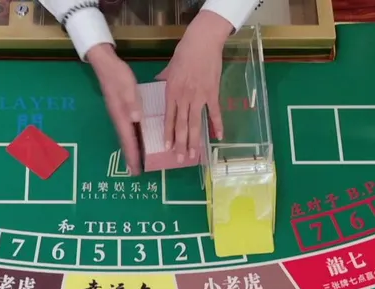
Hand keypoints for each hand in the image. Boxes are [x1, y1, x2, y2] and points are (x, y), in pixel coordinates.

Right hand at [87, 43, 142, 174]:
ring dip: (131, 149)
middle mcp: (119, 119)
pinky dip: (131, 138)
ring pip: (126, 136)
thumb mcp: (127, 86)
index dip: (132, 155)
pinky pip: (127, 129)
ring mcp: (119, 115)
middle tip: (135, 172)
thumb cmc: (117, 75)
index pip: (128, 140)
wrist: (105, 65)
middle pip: (125, 142)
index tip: (136, 170)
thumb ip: (131, 102)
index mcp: (121, 115)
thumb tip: (136, 119)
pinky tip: (136, 139)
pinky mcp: (121, 110)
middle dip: (130, 157)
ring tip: (136, 161)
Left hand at [158, 11, 232, 162]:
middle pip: (182, 125)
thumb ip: (164, 78)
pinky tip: (218, 138)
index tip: (167, 148)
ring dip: (195, 141)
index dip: (168, 134)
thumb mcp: (170, 66)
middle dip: (181, 144)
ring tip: (194, 155)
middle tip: (180, 160)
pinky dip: (217, 125)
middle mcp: (184, 97)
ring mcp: (199, 97)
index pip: (169, 118)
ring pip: (196, 123)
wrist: (203, 42)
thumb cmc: (185, 52)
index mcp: (172, 92)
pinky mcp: (213, 93)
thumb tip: (157, 82)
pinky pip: (215, 113)